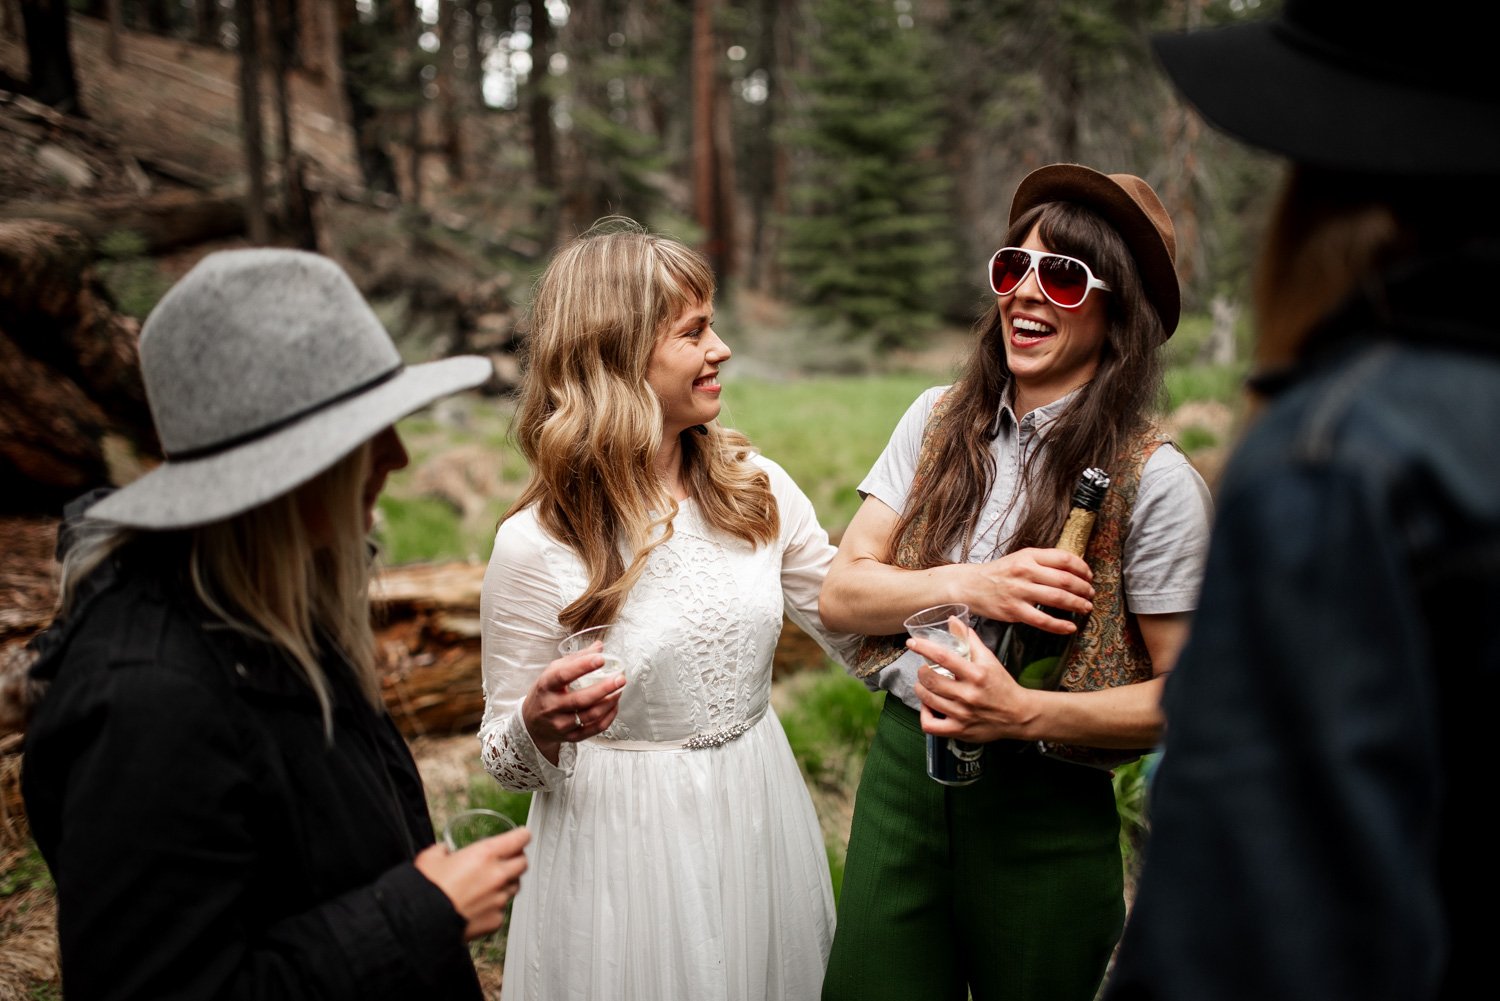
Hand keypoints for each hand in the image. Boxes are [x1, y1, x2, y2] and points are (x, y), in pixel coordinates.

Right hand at [415, 826, 530, 939]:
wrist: (421, 923)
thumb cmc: (425, 891)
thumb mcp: (430, 858)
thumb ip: (442, 850)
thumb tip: (443, 851)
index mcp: (485, 854)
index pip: (519, 839)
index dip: (521, 836)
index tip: (522, 836)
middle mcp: (497, 876)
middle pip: (523, 863)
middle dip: (517, 859)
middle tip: (508, 859)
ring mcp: (499, 900)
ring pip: (515, 886)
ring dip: (507, 883)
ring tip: (491, 884)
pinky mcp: (495, 920)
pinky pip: (502, 910)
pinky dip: (494, 906)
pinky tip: (480, 906)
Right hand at [521, 643, 625, 762]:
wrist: (531, 723)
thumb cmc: (546, 692)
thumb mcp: (553, 671)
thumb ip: (576, 658)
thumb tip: (599, 646)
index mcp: (546, 685)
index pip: (563, 675)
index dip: (583, 667)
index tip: (601, 659)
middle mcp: (551, 706)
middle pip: (580, 700)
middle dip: (604, 689)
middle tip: (620, 678)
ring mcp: (560, 724)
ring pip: (590, 715)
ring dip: (609, 703)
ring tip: (620, 690)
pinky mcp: (570, 737)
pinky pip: (594, 729)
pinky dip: (608, 717)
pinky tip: (614, 705)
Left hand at [908, 620, 1036, 743]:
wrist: (1018, 715)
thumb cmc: (1001, 685)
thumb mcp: (989, 659)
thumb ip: (969, 640)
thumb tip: (953, 620)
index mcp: (977, 674)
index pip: (943, 657)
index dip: (923, 647)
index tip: (912, 642)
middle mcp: (969, 695)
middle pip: (930, 679)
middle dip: (921, 671)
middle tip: (924, 669)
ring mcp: (963, 715)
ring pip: (927, 699)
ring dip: (921, 688)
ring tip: (925, 684)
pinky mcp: (959, 730)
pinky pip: (930, 725)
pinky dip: (924, 714)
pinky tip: (930, 706)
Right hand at [964, 546, 1092, 632]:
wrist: (970, 585)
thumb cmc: (999, 573)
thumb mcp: (1020, 558)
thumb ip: (1043, 562)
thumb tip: (1073, 569)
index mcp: (1029, 556)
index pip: (1064, 559)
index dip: (1082, 568)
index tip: (1089, 576)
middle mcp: (1025, 572)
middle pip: (1065, 580)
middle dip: (1083, 589)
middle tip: (1091, 594)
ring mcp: (1019, 592)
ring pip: (1057, 599)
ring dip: (1077, 605)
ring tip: (1086, 608)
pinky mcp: (1014, 610)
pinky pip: (1042, 620)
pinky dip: (1060, 625)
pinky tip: (1070, 627)